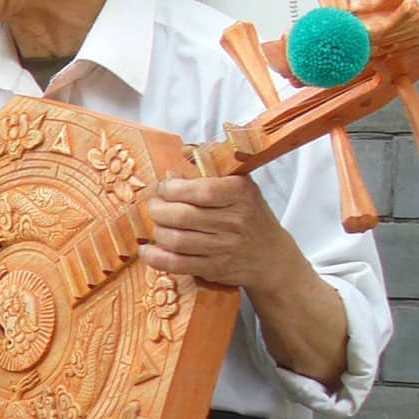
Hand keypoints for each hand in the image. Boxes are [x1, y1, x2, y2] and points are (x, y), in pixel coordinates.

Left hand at [140, 175, 296, 290]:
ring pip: (176, 240)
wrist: (271, 256)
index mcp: (240, 193)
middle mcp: (234, 221)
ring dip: (157, 232)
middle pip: (181, 216)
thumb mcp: (240, 185)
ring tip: (157, 225)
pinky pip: (177, 264)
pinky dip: (156, 257)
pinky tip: (147, 250)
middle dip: (157, 210)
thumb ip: (212, 165)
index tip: (163, 188)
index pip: (200, 190)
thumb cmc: (249, 215)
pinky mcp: (215, 268)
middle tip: (154, 206)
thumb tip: (184, 150)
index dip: (172, 189)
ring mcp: (225, 247)